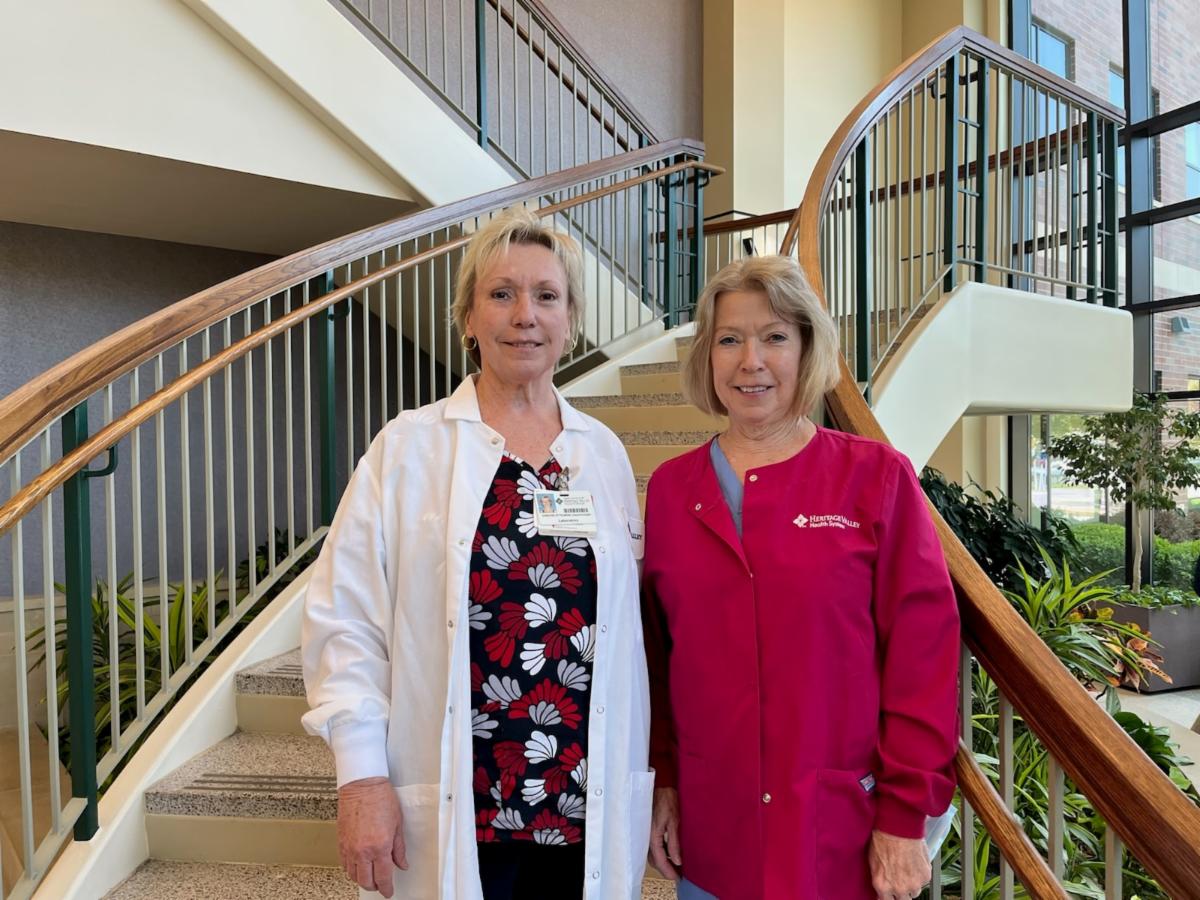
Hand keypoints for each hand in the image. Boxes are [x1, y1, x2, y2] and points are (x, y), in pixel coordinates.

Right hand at [337, 776, 406, 896]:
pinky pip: (344, 864)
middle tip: (381, 883)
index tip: (389, 891)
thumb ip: (399, 848)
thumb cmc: (380, 798)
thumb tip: (402, 863)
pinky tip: (358, 865)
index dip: (387, 888)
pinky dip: (352, 869)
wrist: (362, 785)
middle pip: (366, 881)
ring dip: (362, 878)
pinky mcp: (341, 842)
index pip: (383, 877)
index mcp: (380, 846)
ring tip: (370, 874)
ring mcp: (350, 847)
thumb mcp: (398, 824)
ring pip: (353, 875)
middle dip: (375, 886)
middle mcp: (363, 850)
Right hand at [648, 786, 682, 880]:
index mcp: (652, 835)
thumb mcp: (674, 821)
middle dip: (665, 868)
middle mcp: (646, 836)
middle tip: (677, 874)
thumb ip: (674, 842)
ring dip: (662, 860)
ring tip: (675, 865)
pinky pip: (652, 846)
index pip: (660, 859)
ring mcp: (646, 832)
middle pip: (654, 859)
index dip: (668, 870)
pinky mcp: (648, 829)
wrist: (660, 785)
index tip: (677, 877)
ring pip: (652, 854)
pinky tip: (670, 852)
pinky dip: (660, 852)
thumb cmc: (667, 800)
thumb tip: (677, 860)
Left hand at [868, 830, 930, 899]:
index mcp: (883, 886)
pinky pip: (924, 881)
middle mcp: (899, 889)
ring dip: (912, 884)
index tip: (890, 892)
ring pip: (915, 891)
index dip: (889, 896)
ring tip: (907, 868)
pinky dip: (920, 874)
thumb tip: (883, 886)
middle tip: (900, 880)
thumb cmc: (883, 840)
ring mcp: (914, 884)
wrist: (898, 828)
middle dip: (902, 892)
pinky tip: (914, 861)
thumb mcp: (873, 862)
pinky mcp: (925, 876)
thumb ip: (880, 879)